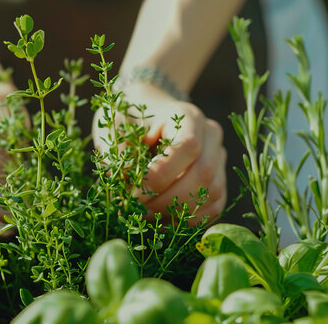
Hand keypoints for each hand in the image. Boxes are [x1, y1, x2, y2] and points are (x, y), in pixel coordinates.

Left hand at [93, 83, 225, 222]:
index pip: (188, 148)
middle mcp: (210, 135)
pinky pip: (213, 207)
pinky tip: (161, 221)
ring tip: (145, 216)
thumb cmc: (125, 117)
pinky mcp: (217, 179)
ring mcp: (218, 157)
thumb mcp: (113, 127)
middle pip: (204, 174)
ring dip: (178, 213)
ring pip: (212, 193)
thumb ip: (119, 154)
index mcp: (187, 116)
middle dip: (168, 200)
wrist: (142, 110)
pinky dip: (189, 220)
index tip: (132, 192)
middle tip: (136, 210)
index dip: (161, 176)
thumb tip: (129, 186)